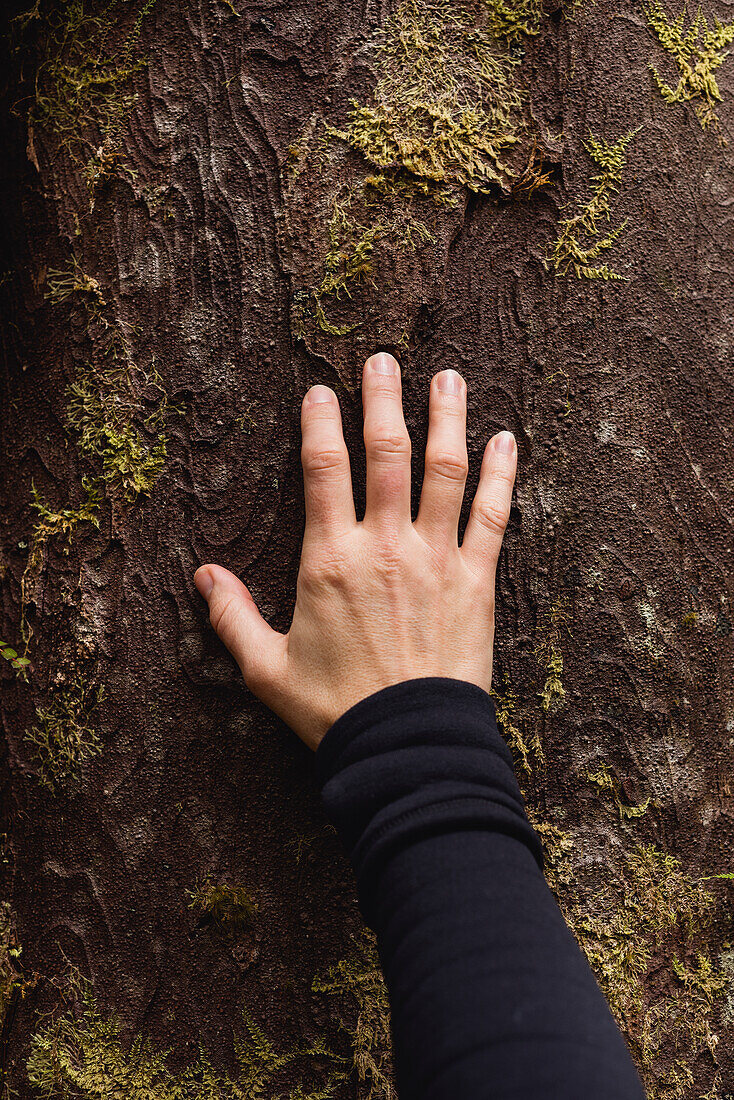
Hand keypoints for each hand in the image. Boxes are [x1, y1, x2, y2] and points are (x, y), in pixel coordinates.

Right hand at [194, 353, 516, 750]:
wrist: (407, 747)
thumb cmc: (336, 711)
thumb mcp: (265, 669)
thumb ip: (230, 616)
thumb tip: (201, 575)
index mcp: (331, 560)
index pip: (324, 470)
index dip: (320, 423)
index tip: (319, 391)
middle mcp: (385, 546)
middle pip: (385, 452)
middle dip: (382, 398)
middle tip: (383, 360)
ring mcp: (436, 559)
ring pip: (443, 470)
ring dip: (445, 418)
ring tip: (447, 376)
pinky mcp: (476, 581)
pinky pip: (493, 515)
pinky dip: (501, 474)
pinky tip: (506, 441)